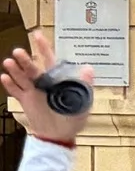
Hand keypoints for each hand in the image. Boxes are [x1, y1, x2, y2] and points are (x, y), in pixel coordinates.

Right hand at [0, 29, 92, 143]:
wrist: (60, 135)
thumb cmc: (73, 117)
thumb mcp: (83, 101)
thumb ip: (84, 84)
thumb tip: (89, 68)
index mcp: (57, 79)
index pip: (50, 60)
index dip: (43, 47)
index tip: (37, 35)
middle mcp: (43, 82)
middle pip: (32, 67)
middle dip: (25, 59)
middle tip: (19, 52)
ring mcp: (32, 90)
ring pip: (22, 77)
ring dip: (15, 69)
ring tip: (8, 62)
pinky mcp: (25, 101)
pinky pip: (16, 91)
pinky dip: (10, 85)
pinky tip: (4, 77)